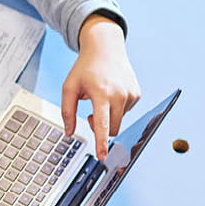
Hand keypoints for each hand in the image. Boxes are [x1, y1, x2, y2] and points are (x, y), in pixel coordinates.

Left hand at [61, 15, 140, 160]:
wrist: (105, 49)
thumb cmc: (85, 68)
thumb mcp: (69, 87)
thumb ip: (67, 111)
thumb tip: (69, 133)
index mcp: (101, 93)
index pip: (102, 124)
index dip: (101, 142)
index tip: (103, 156)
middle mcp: (120, 95)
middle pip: (112, 128)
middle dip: (100, 128)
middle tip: (89, 114)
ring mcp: (131, 94)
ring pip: (119, 121)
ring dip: (108, 116)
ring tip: (100, 97)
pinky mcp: (137, 94)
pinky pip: (125, 112)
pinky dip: (116, 109)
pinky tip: (111, 93)